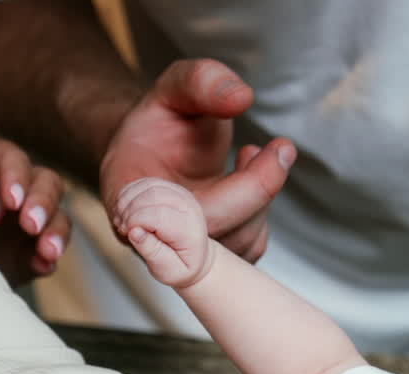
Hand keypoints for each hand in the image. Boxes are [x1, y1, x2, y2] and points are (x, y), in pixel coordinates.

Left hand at [0, 137, 71, 285]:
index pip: (12, 159)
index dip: (17, 176)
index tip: (11, 201)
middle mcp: (10, 190)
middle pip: (46, 182)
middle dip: (43, 202)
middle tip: (30, 225)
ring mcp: (22, 223)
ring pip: (56, 215)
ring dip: (56, 230)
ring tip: (47, 250)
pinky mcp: (26, 254)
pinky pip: (49, 252)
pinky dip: (50, 258)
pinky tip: (43, 265)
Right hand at [99, 59, 295, 262]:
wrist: (151, 150)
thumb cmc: (157, 123)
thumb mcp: (172, 87)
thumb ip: (200, 81)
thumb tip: (241, 97)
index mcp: (128, 197)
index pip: (179, 213)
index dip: (226, 193)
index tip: (254, 148)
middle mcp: (150, 236)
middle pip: (212, 237)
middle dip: (255, 192)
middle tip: (280, 148)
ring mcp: (179, 252)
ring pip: (234, 248)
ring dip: (260, 202)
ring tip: (257, 155)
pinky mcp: (208, 256)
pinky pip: (245, 251)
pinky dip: (260, 216)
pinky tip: (251, 179)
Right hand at [113, 177, 214, 287]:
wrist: (197, 257)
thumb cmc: (181, 266)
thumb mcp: (168, 270)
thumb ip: (152, 252)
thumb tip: (134, 232)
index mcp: (189, 229)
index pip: (158, 215)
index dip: (135, 221)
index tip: (126, 233)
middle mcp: (189, 207)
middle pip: (152, 196)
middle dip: (129, 210)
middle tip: (121, 227)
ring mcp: (181, 195)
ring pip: (148, 186)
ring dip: (127, 201)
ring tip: (121, 220)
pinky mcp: (172, 189)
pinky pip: (146, 183)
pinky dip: (130, 193)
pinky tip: (124, 210)